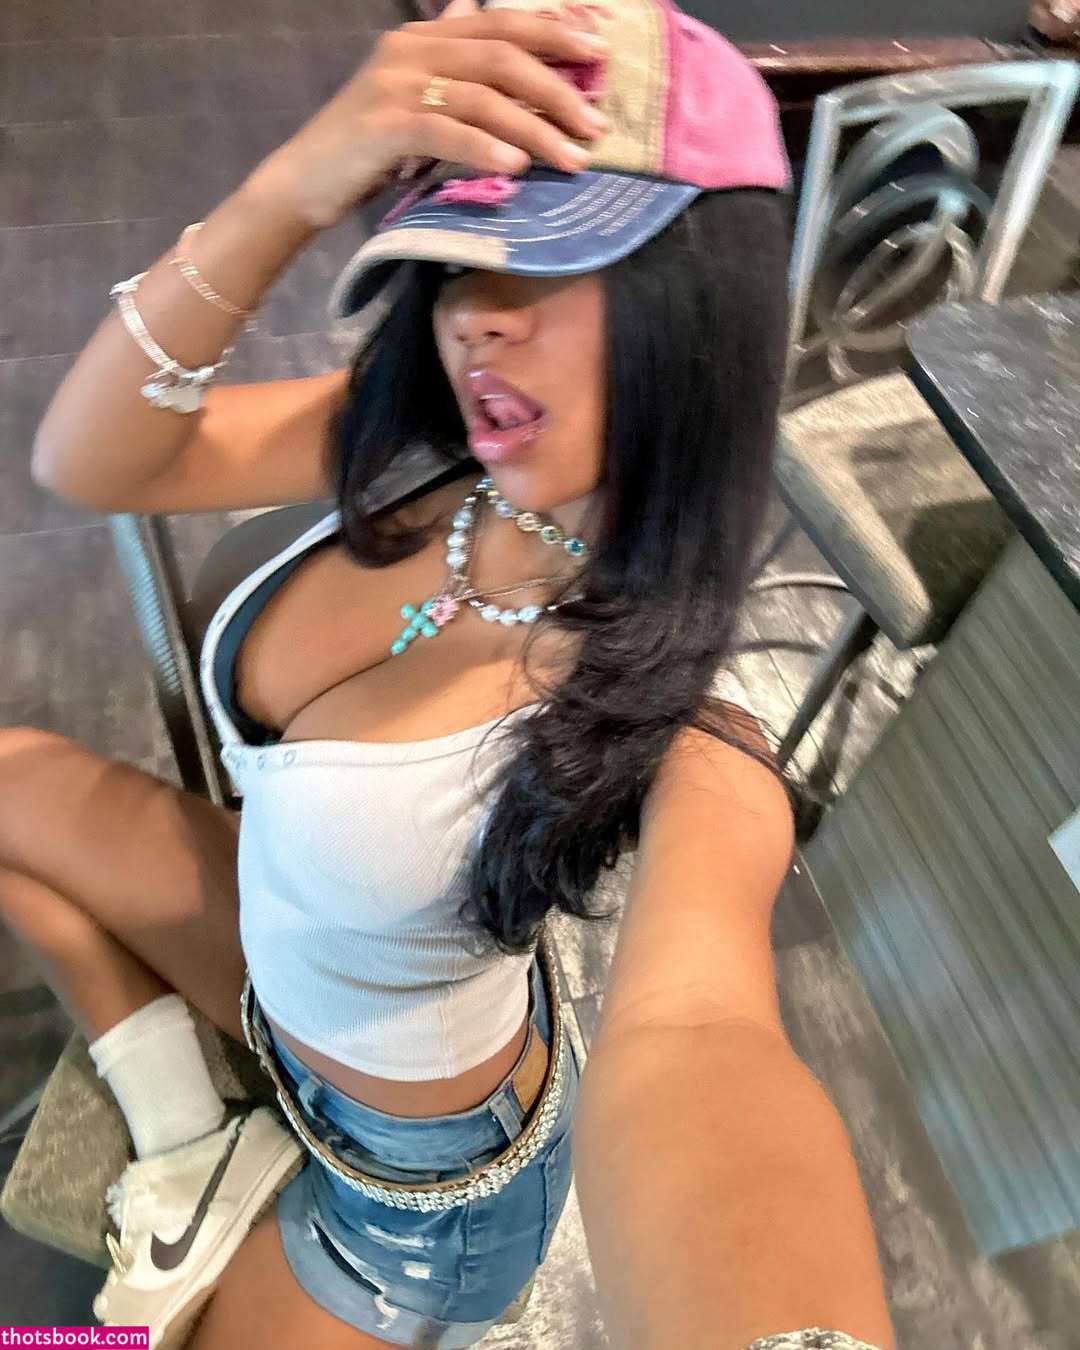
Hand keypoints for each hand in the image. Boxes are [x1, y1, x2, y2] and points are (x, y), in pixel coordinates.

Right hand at [246, 0, 609, 230]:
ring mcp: (396, 85)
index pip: (501, 22)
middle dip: (558, 88)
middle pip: (503, 56)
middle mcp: (412, 49)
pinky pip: (446, 132)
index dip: (554, 31)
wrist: (304, 180)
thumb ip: (450, 56)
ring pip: (483, 98)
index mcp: (425, 35)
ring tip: (573, 159)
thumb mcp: (413, 92)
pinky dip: (485, 147)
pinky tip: (517, 165)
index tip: (600, 50)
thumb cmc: (366, 145)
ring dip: (536, 129)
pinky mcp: (384, 127)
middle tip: (596, 123)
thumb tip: (478, 7)